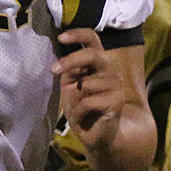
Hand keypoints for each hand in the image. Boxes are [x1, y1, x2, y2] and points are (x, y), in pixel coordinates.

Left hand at [54, 28, 128, 152]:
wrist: (99, 136)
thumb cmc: (83, 111)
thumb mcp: (71, 89)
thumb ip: (69, 74)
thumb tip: (61, 65)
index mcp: (98, 63)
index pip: (92, 40)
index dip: (77, 35)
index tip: (60, 38)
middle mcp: (109, 70)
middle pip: (91, 54)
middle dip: (71, 60)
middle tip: (53, 70)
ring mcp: (116, 85)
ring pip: (85, 84)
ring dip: (73, 100)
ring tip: (76, 111)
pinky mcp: (117, 100)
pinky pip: (88, 101)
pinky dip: (78, 112)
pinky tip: (82, 118)